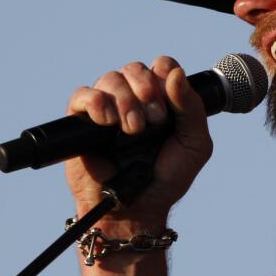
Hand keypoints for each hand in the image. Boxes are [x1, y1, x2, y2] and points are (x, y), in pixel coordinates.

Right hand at [64, 56, 212, 232]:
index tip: (168, 106)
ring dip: (125, 101)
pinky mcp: (81, 123)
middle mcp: (133, 99)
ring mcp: (107, 109)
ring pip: (110, 78)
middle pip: (135, 68)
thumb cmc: (167, 179)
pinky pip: (81, 95)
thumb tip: (176, 73)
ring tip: (132, 130)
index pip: (161, 66)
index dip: (165, 76)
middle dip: (146, 90)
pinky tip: (107, 121)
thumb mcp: (194, 145)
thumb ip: (192, 108)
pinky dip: (95, 102)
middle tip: (153, 122)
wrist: (137, 209)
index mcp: (161, 100)